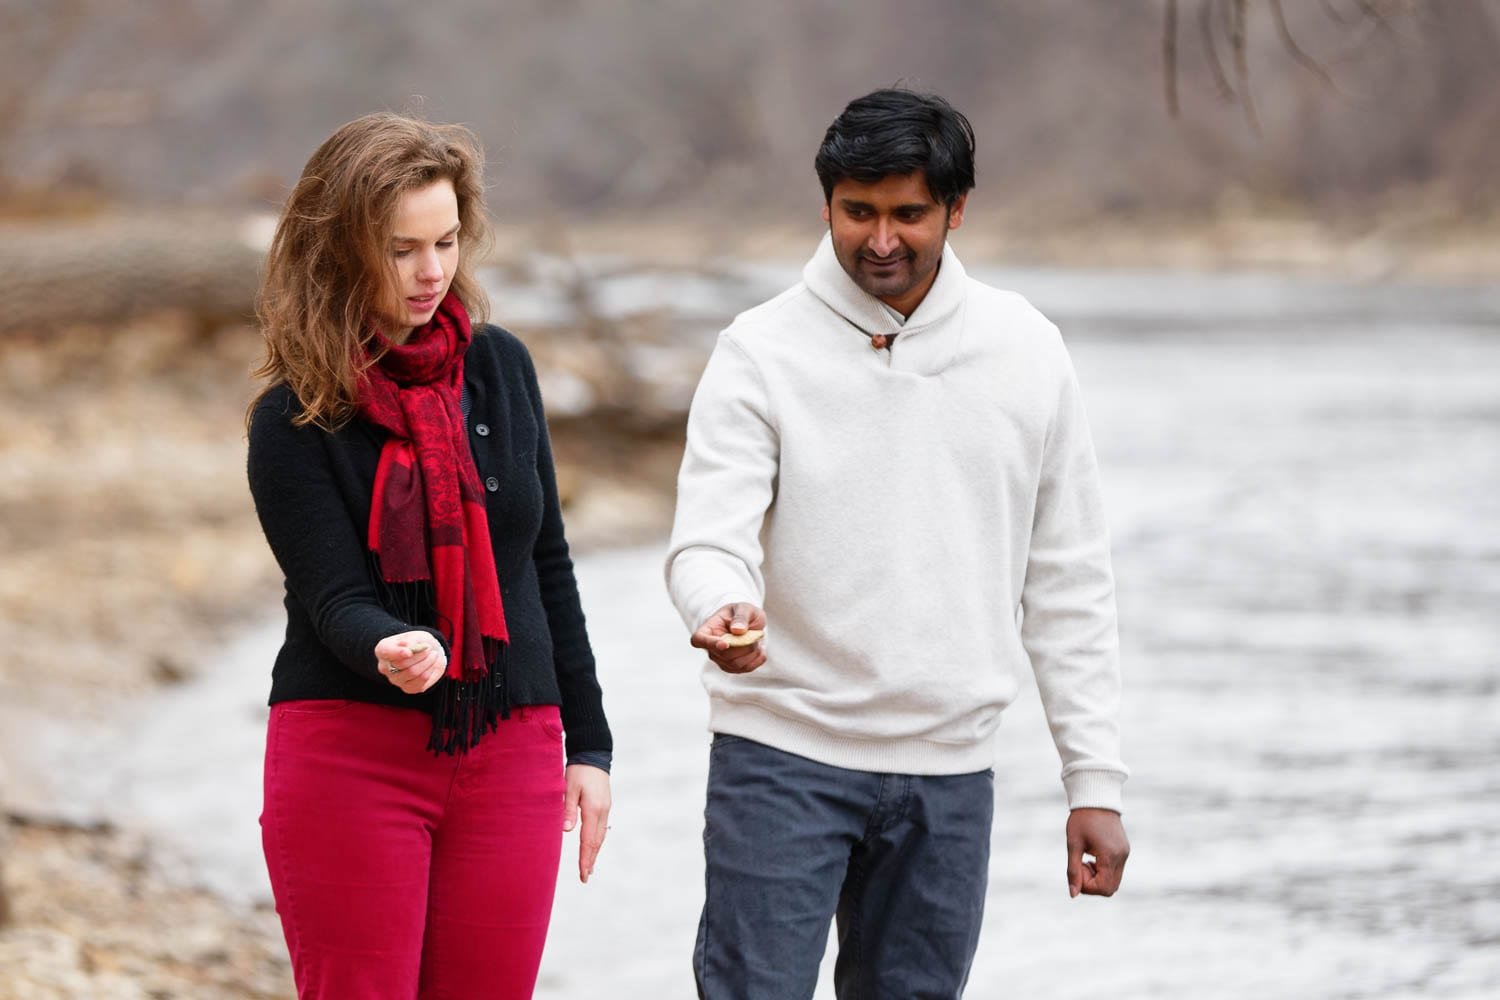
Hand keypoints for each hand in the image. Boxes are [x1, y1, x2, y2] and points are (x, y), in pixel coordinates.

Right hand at [373, 631, 446, 693]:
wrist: (426, 653)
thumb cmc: (417, 642)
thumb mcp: (415, 636)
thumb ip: (411, 640)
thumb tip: (409, 646)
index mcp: (383, 650)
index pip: (386, 652)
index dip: (398, 653)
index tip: (409, 652)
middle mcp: (385, 667)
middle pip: (402, 664)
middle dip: (420, 655)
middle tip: (429, 648)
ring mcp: (395, 680)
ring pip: (413, 673)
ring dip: (427, 662)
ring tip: (434, 654)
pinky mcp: (408, 688)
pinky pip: (421, 681)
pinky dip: (430, 670)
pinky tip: (433, 664)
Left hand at [564, 764, 611, 883]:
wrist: (593, 754)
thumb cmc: (578, 771)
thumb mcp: (569, 788)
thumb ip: (568, 809)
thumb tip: (567, 831)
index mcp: (593, 809)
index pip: (588, 840)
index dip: (585, 858)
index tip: (583, 874)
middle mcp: (603, 811)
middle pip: (597, 841)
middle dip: (590, 860)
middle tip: (585, 877)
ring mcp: (606, 808)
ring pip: (601, 836)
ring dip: (594, 852)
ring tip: (589, 867)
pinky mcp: (605, 805)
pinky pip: (601, 828)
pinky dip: (597, 841)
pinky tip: (593, 847)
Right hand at [689, 602, 767, 673]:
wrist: (750, 623)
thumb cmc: (742, 613)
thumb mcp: (743, 608)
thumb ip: (741, 617)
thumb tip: (737, 630)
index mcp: (707, 629)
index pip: (698, 640)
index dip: (709, 644)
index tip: (724, 644)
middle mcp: (711, 648)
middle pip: (724, 654)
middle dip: (743, 645)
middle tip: (755, 633)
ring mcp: (721, 660)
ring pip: (736, 664)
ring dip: (752, 651)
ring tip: (757, 639)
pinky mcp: (733, 668)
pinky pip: (747, 668)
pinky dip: (758, 658)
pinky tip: (760, 649)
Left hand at [1065, 808, 1129, 897]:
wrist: (1096, 798)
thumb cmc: (1082, 819)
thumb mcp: (1073, 844)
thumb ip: (1073, 870)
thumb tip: (1073, 894)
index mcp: (1110, 855)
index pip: (1102, 888)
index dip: (1086, 886)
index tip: (1076, 869)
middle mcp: (1121, 857)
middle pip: (1110, 888)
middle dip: (1092, 884)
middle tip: (1080, 866)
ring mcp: (1125, 854)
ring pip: (1114, 882)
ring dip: (1098, 878)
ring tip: (1086, 861)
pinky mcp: (1124, 851)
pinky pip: (1116, 871)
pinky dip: (1103, 871)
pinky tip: (1093, 857)